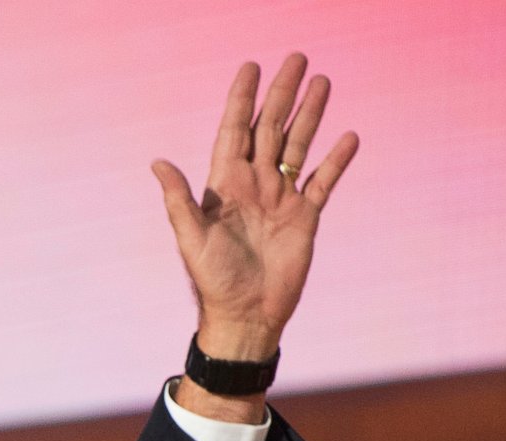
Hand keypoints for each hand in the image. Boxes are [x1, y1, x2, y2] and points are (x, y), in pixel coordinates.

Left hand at [151, 54, 358, 411]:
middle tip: (296, 58)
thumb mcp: (191, 238)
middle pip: (270, 129)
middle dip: (282, 94)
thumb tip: (157, 162)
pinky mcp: (304, 218)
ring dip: (310, 116)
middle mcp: (254, 185)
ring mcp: (281, 199)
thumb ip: (178, 199)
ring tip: (322, 83)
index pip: (235, 130)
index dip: (242, 100)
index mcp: (225, 185)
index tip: (250, 67)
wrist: (246, 317)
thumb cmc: (213, 282)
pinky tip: (348, 137)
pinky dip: (335, 161)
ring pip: (297, 147)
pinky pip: (322, 182)